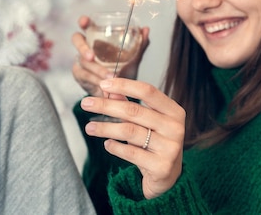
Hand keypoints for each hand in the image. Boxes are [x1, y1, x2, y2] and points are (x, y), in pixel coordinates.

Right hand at [71, 15, 149, 96]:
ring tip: (110, 75)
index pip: (86, 25)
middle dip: (83, 47)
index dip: (84, 22)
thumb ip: (139, 44)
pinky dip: (95, 81)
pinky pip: (84, 76)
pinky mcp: (80, 75)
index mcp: (97, 37)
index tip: (85, 22)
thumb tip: (146, 29)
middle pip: (77, 40)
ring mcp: (81, 61)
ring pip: (83, 62)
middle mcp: (87, 46)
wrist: (120, 91)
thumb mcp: (133, 57)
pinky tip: (103, 86)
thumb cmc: (123, 68)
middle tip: (92, 56)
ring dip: (97, 69)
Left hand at [80, 77, 184, 198]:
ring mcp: (170, 148)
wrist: (167, 177)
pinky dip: (115, 147)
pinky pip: (131, 153)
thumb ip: (129, 105)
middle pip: (134, 110)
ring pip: (130, 131)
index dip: (124, 85)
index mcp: (174, 111)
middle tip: (86, 103)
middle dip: (106, 105)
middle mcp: (175, 128)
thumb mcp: (145, 122)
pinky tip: (107, 144)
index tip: (103, 83)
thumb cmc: (155, 143)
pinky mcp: (161, 166)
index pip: (148, 91)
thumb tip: (110, 89)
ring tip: (89, 127)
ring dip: (105, 128)